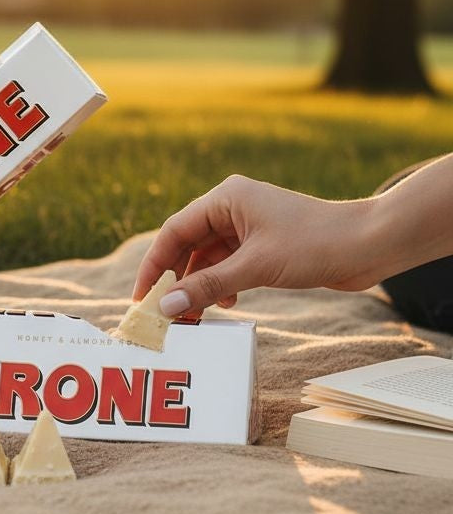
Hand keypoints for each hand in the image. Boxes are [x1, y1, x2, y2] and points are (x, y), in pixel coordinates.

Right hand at [133, 175, 378, 316]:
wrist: (370, 245)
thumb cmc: (315, 243)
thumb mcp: (255, 267)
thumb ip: (207, 286)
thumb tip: (166, 307)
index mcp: (225, 199)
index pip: (174, 231)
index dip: (154, 265)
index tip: (142, 296)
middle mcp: (232, 208)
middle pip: (188, 245)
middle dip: (176, 279)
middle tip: (163, 312)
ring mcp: (248, 227)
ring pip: (207, 258)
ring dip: (199, 286)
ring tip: (193, 315)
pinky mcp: (262, 245)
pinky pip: (227, 265)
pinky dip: (221, 285)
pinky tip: (226, 303)